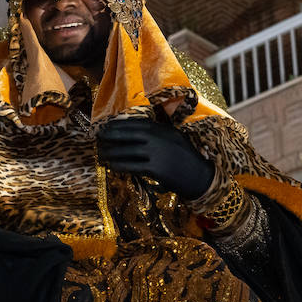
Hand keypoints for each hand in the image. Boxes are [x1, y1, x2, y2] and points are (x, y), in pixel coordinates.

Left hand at [95, 118, 214, 199]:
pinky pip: (133, 166)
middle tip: (99, 136)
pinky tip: (111, 166)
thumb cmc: (187, 160)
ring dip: (112, 152)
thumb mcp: (176, 139)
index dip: (121, 124)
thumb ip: (160, 134)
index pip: (138, 124)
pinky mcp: (157, 169)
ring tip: (101, 153)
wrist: (201, 178)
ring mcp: (158, 154)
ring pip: (129, 150)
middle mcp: (161, 139)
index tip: (107, 126)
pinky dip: (120, 165)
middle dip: (113, 135)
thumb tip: (137, 132)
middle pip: (131, 134)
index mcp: (165, 130)